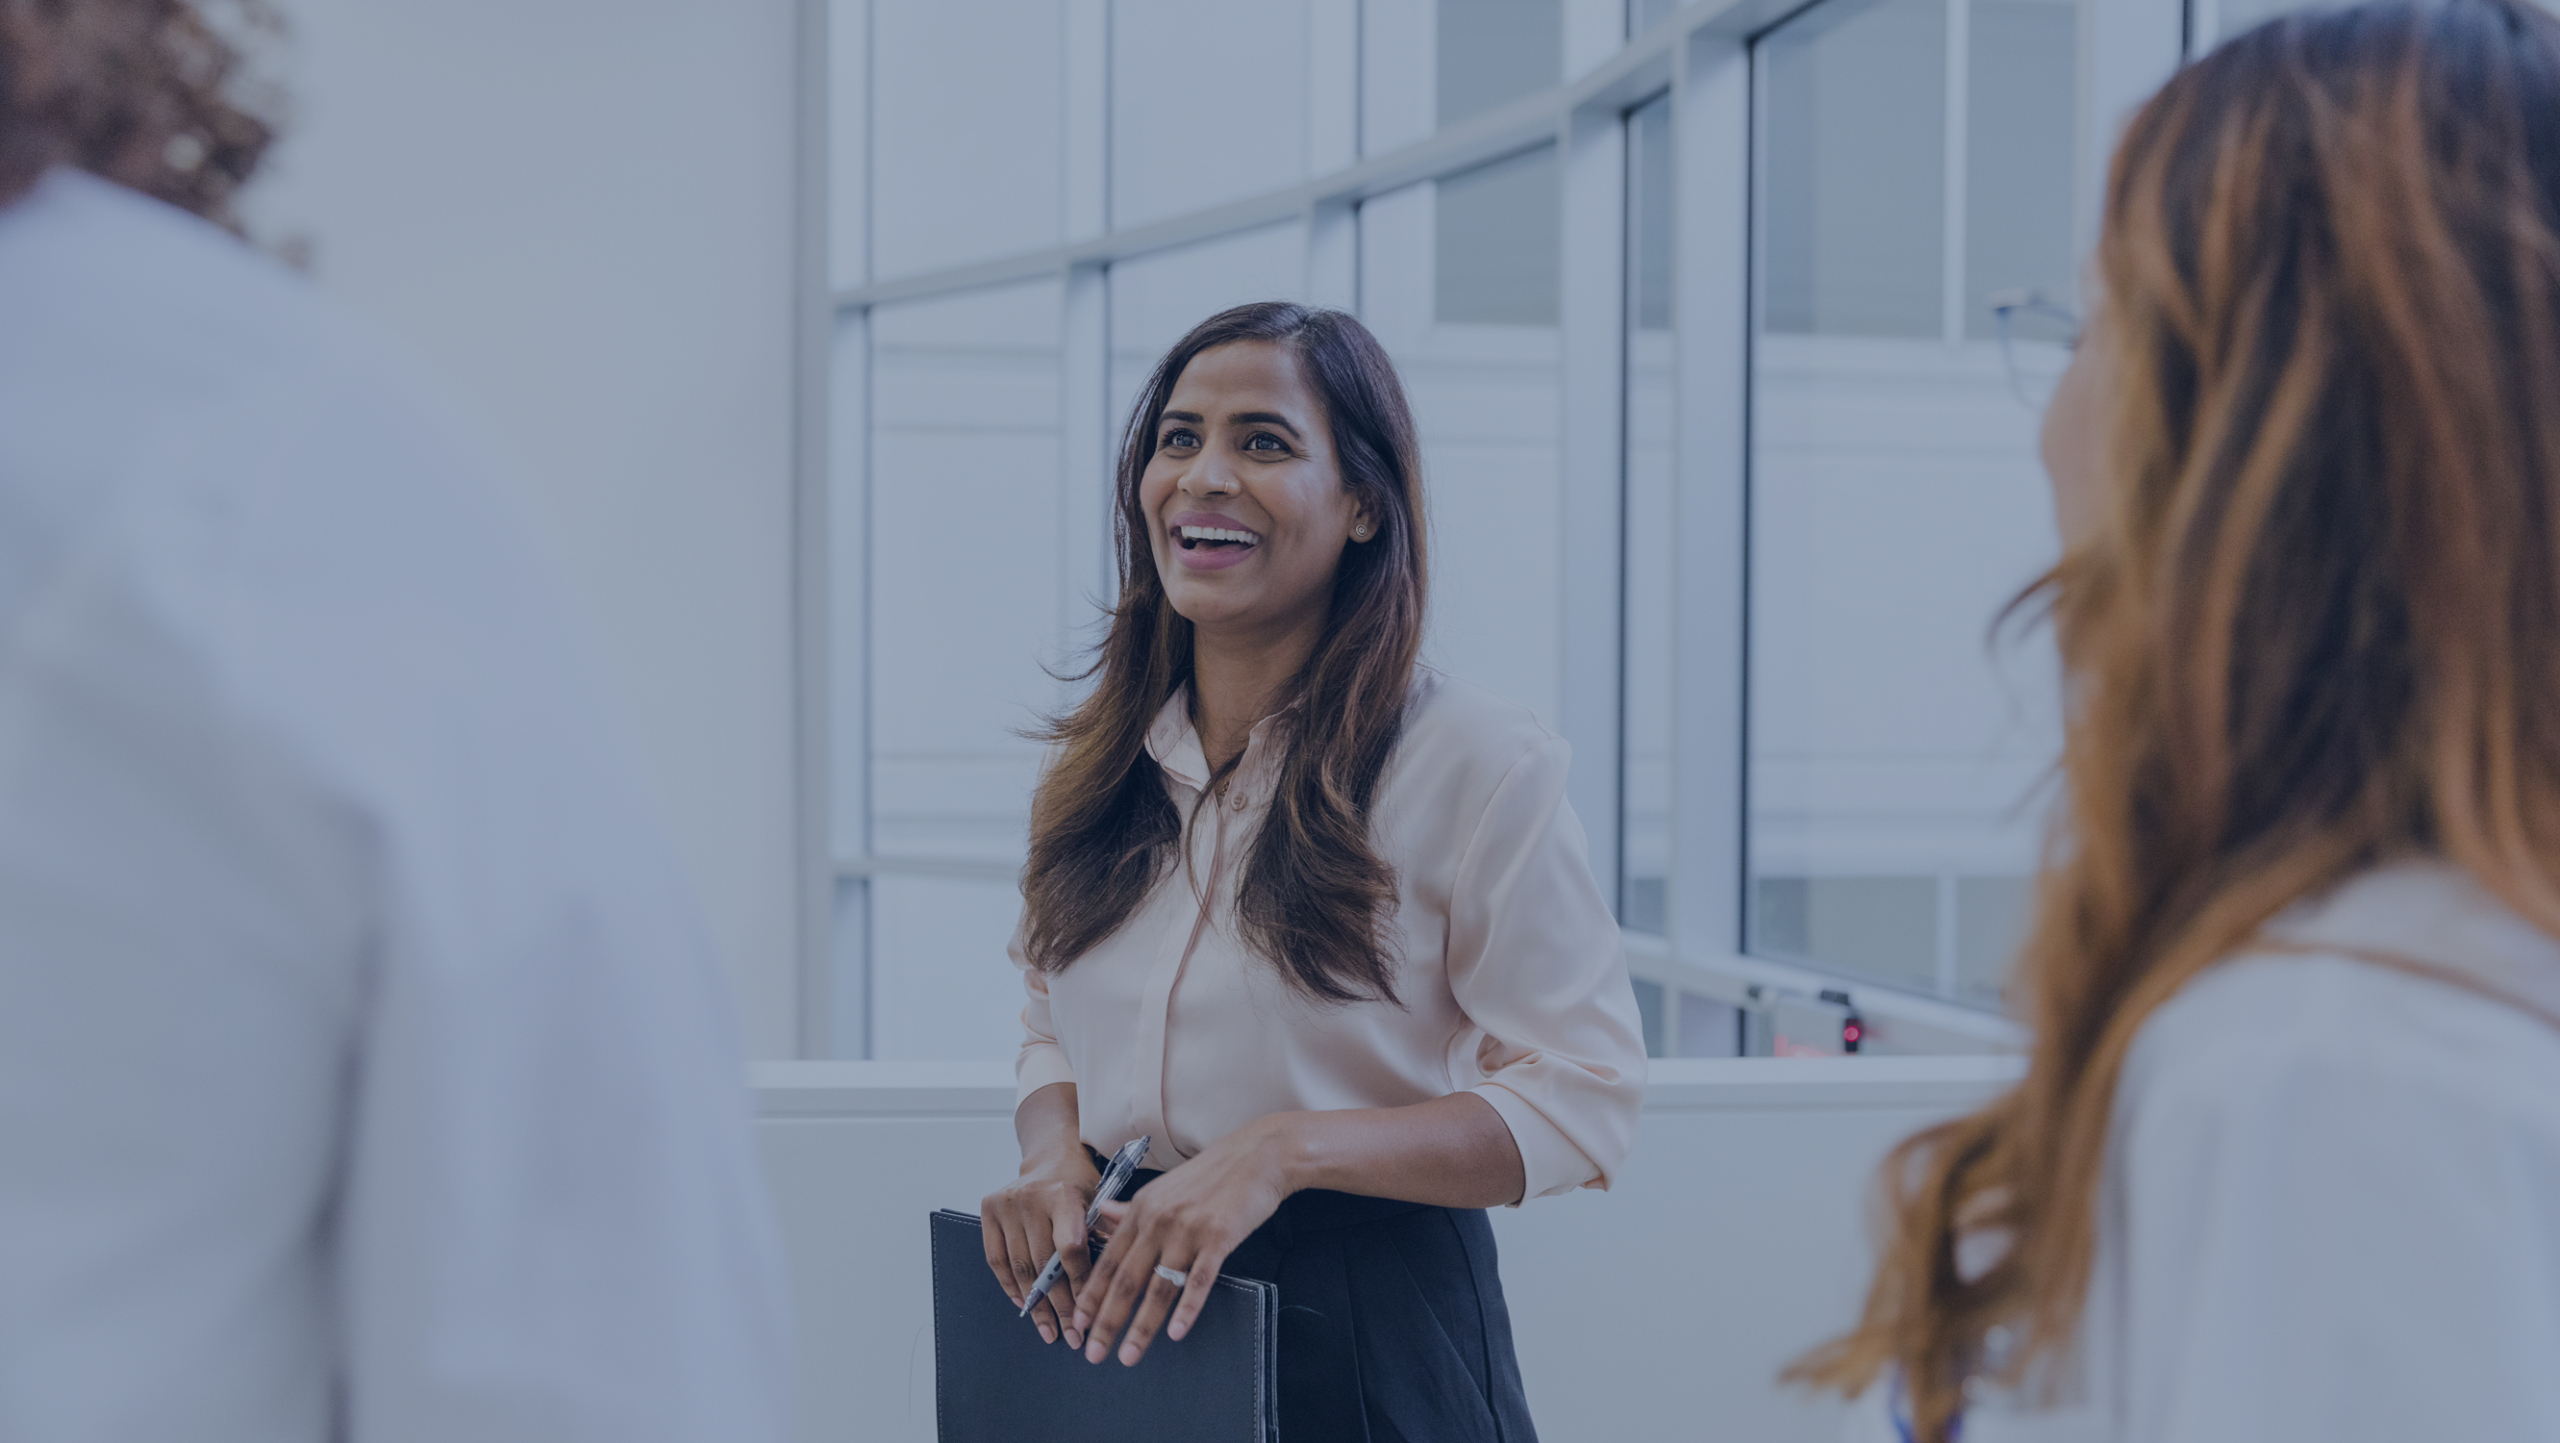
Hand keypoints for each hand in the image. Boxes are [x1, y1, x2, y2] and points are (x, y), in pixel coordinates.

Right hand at [981, 1145, 1101, 1345]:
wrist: (1052, 1156)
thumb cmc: (1082, 1185)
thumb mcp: (1101, 1203)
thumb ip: (1106, 1238)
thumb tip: (1111, 1285)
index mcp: (1064, 1196)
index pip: (1070, 1250)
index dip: (1078, 1285)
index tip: (1087, 1314)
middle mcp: (1032, 1199)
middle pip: (1044, 1265)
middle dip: (1059, 1306)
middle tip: (1071, 1335)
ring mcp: (1008, 1205)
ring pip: (1020, 1267)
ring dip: (1035, 1305)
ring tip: (1049, 1330)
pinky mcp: (989, 1210)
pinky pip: (996, 1259)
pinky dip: (1011, 1286)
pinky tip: (1024, 1305)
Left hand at [1075, 1115, 1298, 1366]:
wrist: (1258, 1155)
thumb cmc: (1211, 1174)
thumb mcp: (1163, 1188)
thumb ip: (1131, 1208)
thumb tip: (1102, 1215)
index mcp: (1140, 1210)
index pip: (1107, 1261)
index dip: (1091, 1295)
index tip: (1078, 1324)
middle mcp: (1158, 1221)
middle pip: (1126, 1280)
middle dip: (1107, 1321)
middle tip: (1093, 1353)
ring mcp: (1187, 1230)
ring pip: (1158, 1287)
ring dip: (1141, 1326)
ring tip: (1128, 1355)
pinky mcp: (1218, 1237)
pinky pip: (1198, 1280)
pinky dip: (1186, 1309)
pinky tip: (1176, 1332)